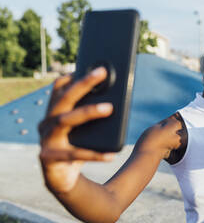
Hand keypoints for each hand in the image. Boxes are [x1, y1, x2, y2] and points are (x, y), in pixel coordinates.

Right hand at [39, 67, 114, 192]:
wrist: (64, 179)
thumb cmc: (77, 148)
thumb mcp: (85, 130)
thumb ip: (93, 115)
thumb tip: (114, 99)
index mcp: (54, 113)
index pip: (59, 89)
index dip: (73, 76)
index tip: (92, 67)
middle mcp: (46, 124)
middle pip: (63, 99)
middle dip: (83, 84)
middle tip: (102, 72)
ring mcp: (45, 140)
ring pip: (64, 121)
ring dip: (87, 112)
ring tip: (109, 108)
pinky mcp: (50, 158)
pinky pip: (74, 154)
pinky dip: (94, 154)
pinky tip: (110, 154)